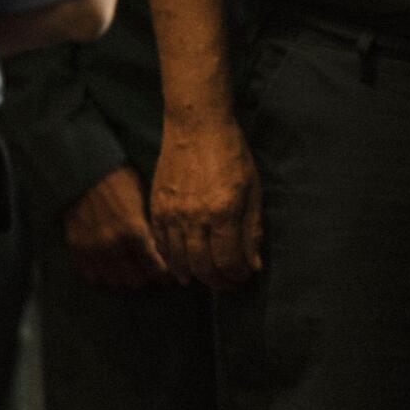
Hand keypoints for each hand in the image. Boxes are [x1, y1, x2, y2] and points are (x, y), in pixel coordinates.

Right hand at [63, 166, 170, 290]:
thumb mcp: (146, 200)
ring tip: (132, 267)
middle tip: (151, 268)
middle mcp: (113, 246)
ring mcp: (92, 250)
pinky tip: (112, 263)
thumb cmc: (122, 181)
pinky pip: (92, 275)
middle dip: (146, 275)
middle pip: (135, 280)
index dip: (165, 273)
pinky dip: (104, 273)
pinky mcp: (76, 250)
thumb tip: (167, 249)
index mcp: (134, 231)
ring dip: (125, 276)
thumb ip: (153, 227)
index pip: (155, 267)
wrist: (86, 173)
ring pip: (113, 281)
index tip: (170, 273)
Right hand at [149, 113, 263, 289]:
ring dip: (195, 275)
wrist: (196, 127)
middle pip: (202, 266)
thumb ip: (252, 229)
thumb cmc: (231, 154)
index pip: (228, 260)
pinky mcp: (156, 208)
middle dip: (218, 281)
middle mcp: (195, 217)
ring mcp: (171, 214)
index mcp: (223, 211)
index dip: (236, 275)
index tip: (243, 276)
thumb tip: (253, 264)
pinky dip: (172, 260)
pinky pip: (161, 245)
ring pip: (179, 260)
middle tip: (228, 283)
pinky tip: (183, 264)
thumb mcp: (253, 189)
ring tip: (208, 277)